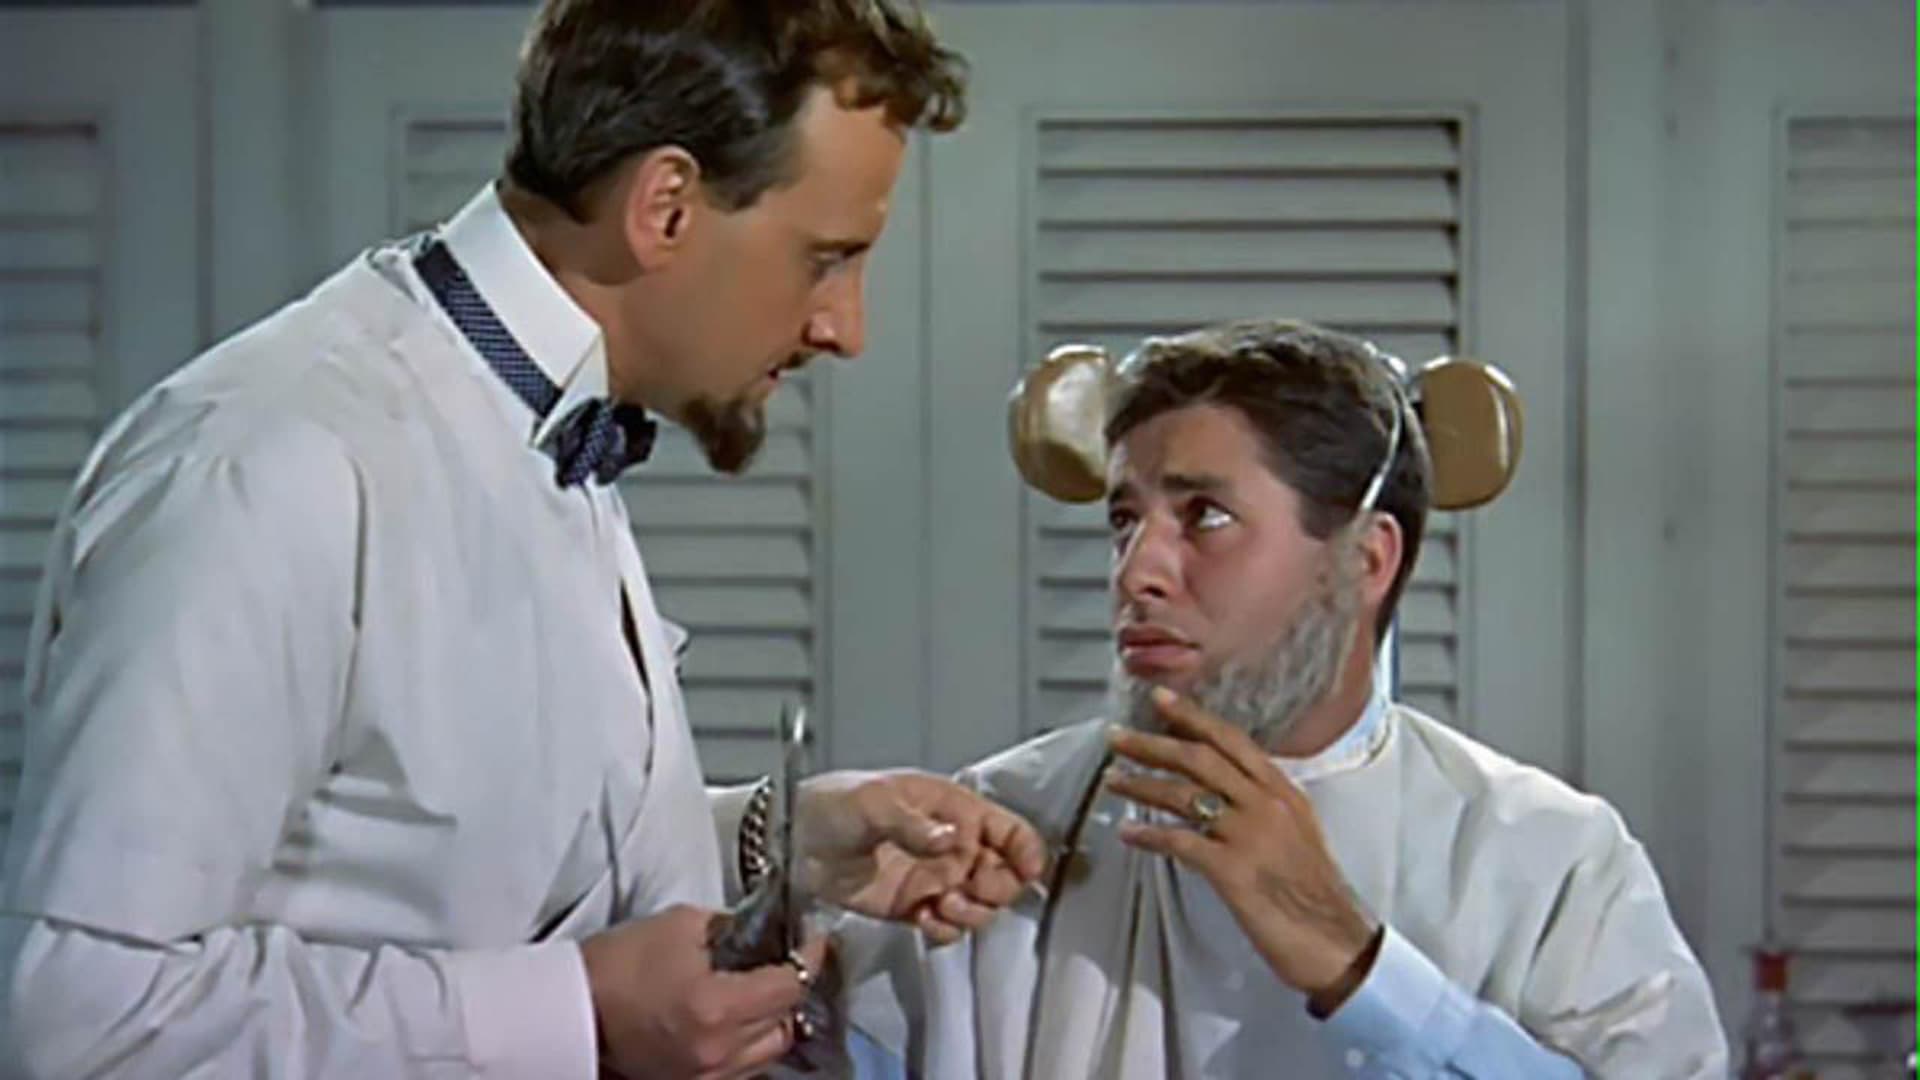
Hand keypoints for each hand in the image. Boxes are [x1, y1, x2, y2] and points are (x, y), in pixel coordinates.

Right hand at [581, 904, 825, 1079]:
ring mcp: (708, 1078)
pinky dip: (750, 1046)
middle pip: (787, 1023)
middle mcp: (721, 1051)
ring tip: (762, 993)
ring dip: (773, 1022)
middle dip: (790, 990)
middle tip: (785, 962)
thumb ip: (733, 927)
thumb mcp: (680, 925)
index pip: (790, 985)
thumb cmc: (620, 962)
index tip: (814, 939)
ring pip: (770, 1053)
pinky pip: (744, 1070)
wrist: (570, 1011)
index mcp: (718, 1007)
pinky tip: (739, 1021)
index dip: (809, 958)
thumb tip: (766, 931)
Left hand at [795, 769, 1047, 944]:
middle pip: (1004, 873)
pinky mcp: (914, 908)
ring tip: (941, 905)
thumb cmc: (834, 806)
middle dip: (997, 887)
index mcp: (951, 809)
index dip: (1026, 849)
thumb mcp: (873, 803)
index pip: (1007, 828)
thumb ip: (914, 823)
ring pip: (981, 904)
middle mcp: (952, 845)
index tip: (1027, 871)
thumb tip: (954, 839)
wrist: (792, 842)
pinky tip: (925, 920)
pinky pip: (949, 926)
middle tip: (967, 888)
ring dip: (973, 912)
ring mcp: (934, 878)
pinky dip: (946, 930)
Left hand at [1104, 688, 1378, 1005]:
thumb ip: (1266, 804)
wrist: (1337, 941)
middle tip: (1115, 736)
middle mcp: (1267, 805)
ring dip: (1142, 784)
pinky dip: (1149, 834)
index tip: (1159, 699)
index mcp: (1284, 792)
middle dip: (1153, 744)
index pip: (1232, 741)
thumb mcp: (1300, 831)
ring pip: (1185, 795)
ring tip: (1112, 780)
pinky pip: (1181, 842)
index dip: (1193, 717)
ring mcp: (1250, 835)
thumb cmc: (1316, 893)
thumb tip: (1228, 788)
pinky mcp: (1233, 871)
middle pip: (1200, 759)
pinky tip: (1128, 832)